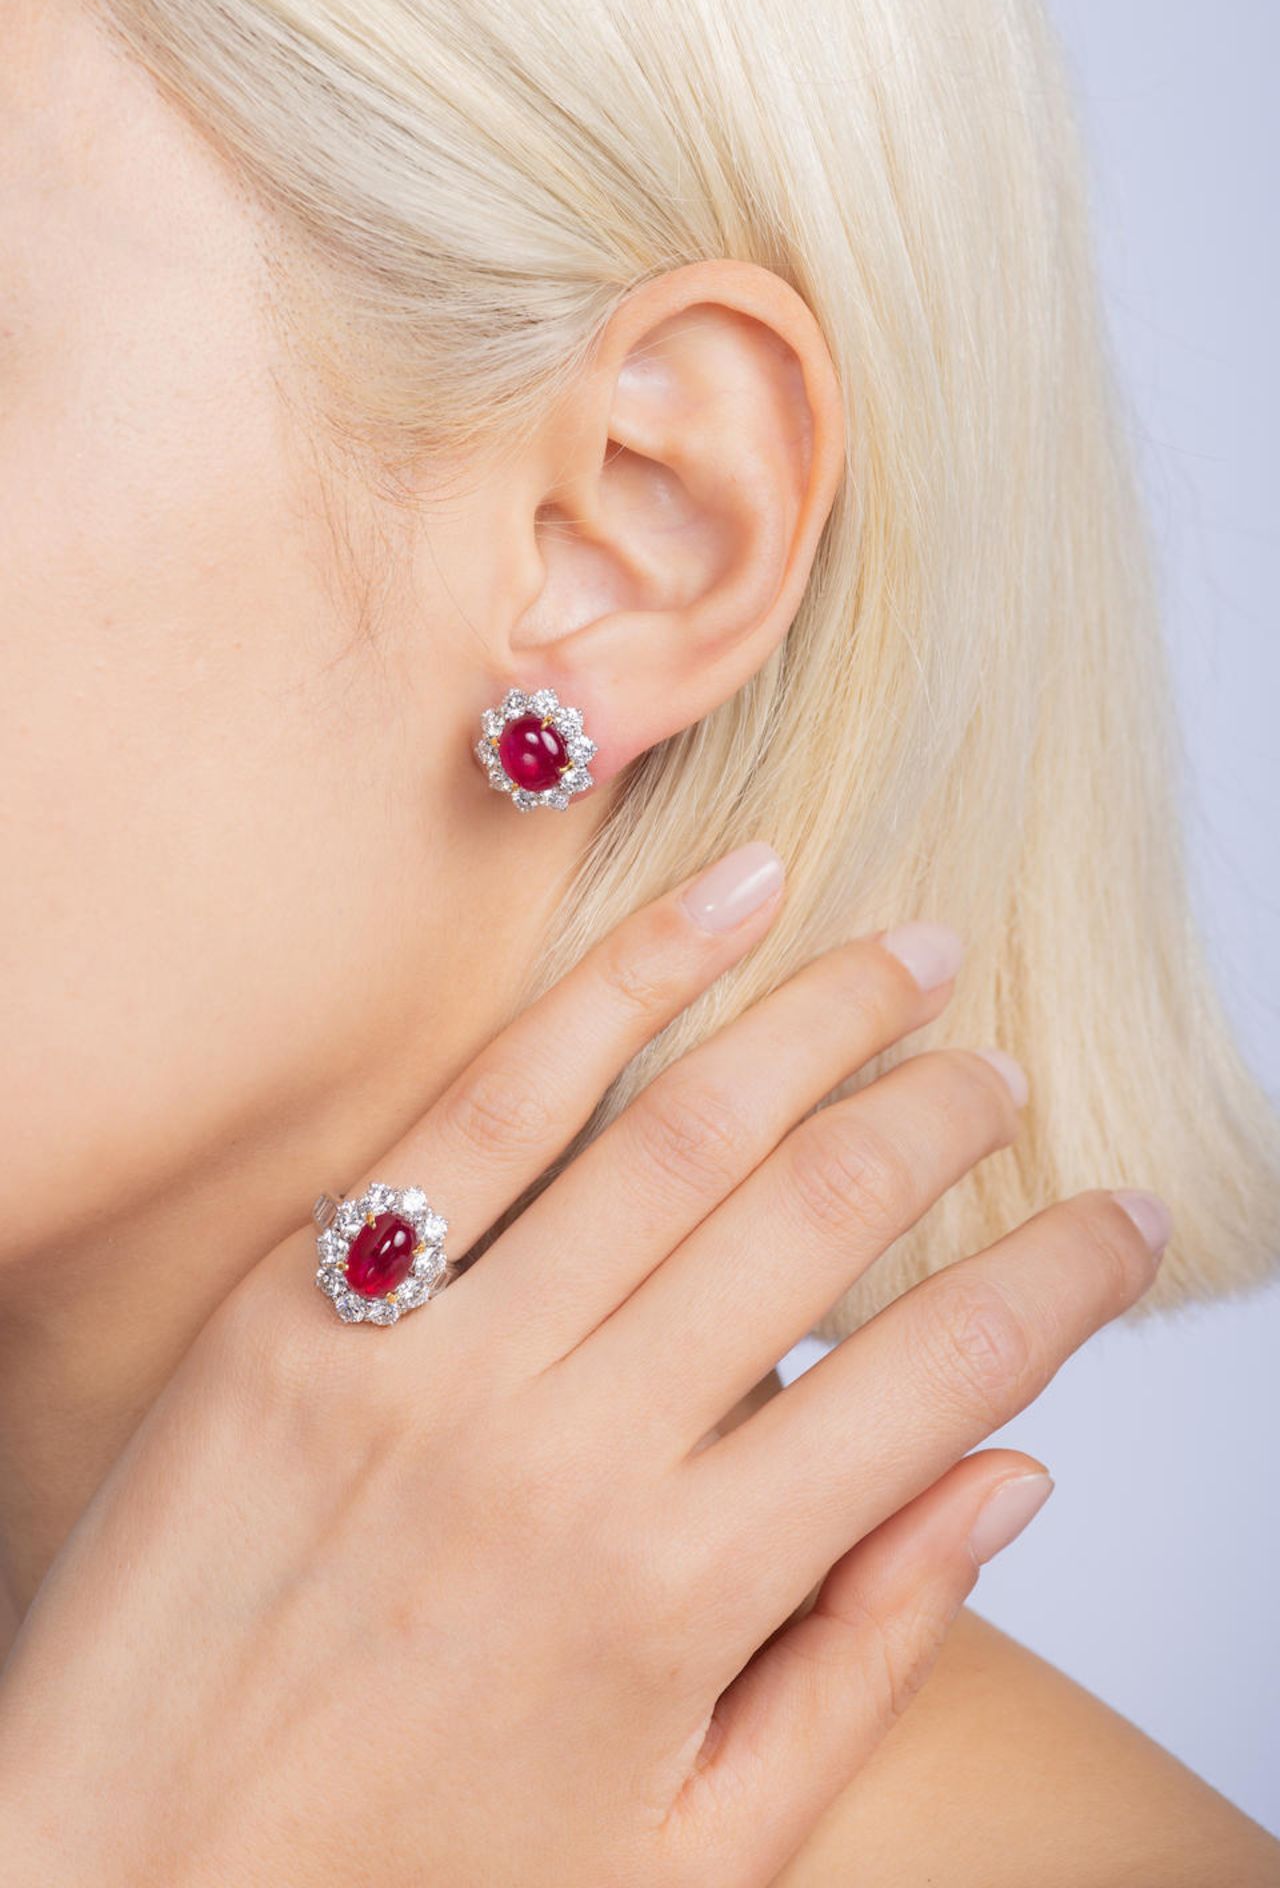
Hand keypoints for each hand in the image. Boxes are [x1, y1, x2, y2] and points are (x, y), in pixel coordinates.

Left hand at [0, 843, 1167, 1887]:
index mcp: (685, 1595)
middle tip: (1002, 1067)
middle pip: (820, 1212)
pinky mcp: (307, 1301)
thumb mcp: (684, 1849)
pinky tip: (727, 904)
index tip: (1124, 1216)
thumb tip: (1012, 1478)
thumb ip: (861, 1657)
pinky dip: (626, 987)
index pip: (941, 1376)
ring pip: (680, 1128)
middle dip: (946, 1116)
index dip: (1064, 1279)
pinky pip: (493, 1106)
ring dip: (821, 1017)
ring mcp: (429, 1361)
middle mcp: (572, 1454)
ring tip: (913, 954)